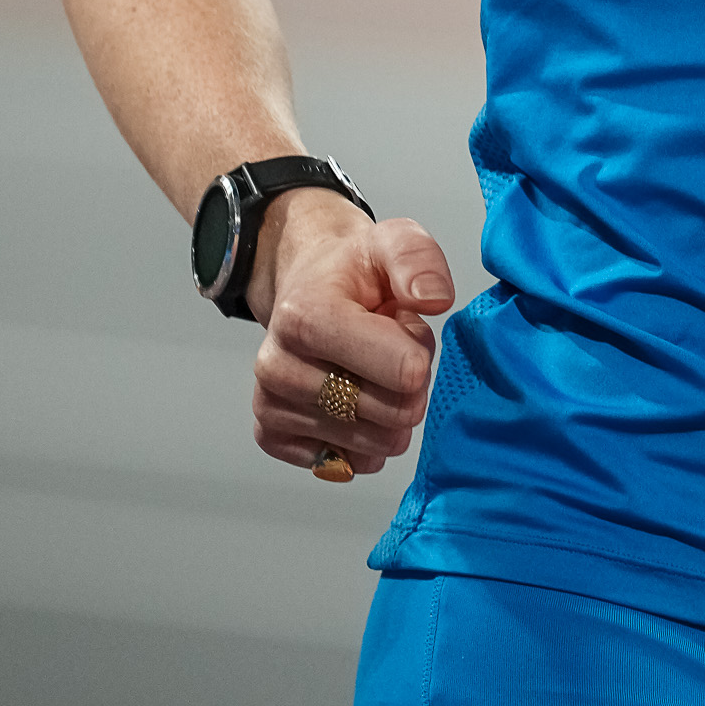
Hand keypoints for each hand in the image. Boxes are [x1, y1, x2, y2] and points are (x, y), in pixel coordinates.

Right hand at [246, 188, 456, 477]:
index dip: (420, 358)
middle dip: (410, 387)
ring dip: (391, 415)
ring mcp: (269, 404)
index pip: (397, 370)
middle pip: (387, 413)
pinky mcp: (271, 436)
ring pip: (369, 444)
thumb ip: (419, 261)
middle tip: (395, 352)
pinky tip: (359, 403)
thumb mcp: (394, 240)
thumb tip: (434, 299)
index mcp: (305, 314)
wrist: (310, 285)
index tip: (410, 331)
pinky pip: (345, 465)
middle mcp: (277, 365)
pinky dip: (366, 443)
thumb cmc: (355, 270)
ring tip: (376, 372)